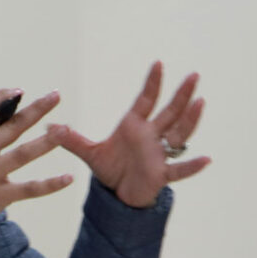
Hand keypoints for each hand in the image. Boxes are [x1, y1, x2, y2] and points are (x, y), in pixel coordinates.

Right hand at [0, 89, 74, 235]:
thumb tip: (5, 120)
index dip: (0, 97)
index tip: (18, 90)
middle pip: (10, 127)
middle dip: (34, 110)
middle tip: (55, 96)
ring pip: (22, 154)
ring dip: (46, 141)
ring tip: (65, 130)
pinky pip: (29, 189)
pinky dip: (50, 184)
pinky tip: (69, 178)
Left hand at [45, 62, 209, 207]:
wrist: (120, 194)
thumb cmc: (111, 169)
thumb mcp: (90, 153)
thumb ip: (72, 140)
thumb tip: (49, 127)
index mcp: (135, 126)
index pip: (146, 100)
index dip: (153, 83)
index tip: (158, 64)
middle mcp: (151, 136)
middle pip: (170, 112)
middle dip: (182, 94)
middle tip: (194, 75)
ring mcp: (160, 154)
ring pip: (179, 134)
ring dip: (190, 120)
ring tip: (200, 103)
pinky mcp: (162, 174)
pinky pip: (180, 170)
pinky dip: (192, 165)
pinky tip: (207, 159)